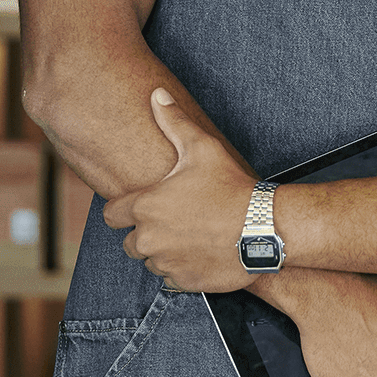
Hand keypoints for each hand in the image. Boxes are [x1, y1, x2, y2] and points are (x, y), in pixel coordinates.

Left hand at [103, 90, 254, 291]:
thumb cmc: (231, 186)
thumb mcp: (203, 148)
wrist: (264, 227)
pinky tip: (202, 252)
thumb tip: (157, 95)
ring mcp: (165, 263)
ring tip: (192, 235)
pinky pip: (170, 278)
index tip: (144, 204)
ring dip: (164, 251)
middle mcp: (147, 239)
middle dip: (146, 232)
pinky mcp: (183, 282)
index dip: (125, 208)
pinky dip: (181, 268)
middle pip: (129, 242)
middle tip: (176, 219)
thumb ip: (174, 122)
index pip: (111, 215)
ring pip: (151, 261)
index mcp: (145, 207)